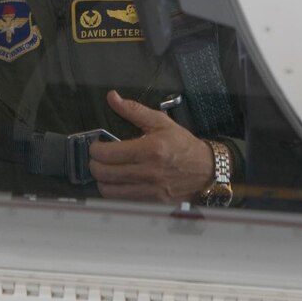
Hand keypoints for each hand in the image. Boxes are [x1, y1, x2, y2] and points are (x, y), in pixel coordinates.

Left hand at [87, 90, 214, 201]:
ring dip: (102, 181)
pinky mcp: (151, 202)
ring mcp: (150, 189)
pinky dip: (114, 192)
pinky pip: (122, 200)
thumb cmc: (184, 146)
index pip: (108, 154)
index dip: (95, 149)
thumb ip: (134, 110)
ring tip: (106, 171)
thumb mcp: (161, 122)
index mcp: (150, 149)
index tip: (96, 146)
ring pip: (109, 191)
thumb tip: (113, 98)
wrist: (207, 170)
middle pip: (104, 173)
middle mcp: (148, 171)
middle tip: (97, 158)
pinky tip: (118, 183)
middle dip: (94, 164)